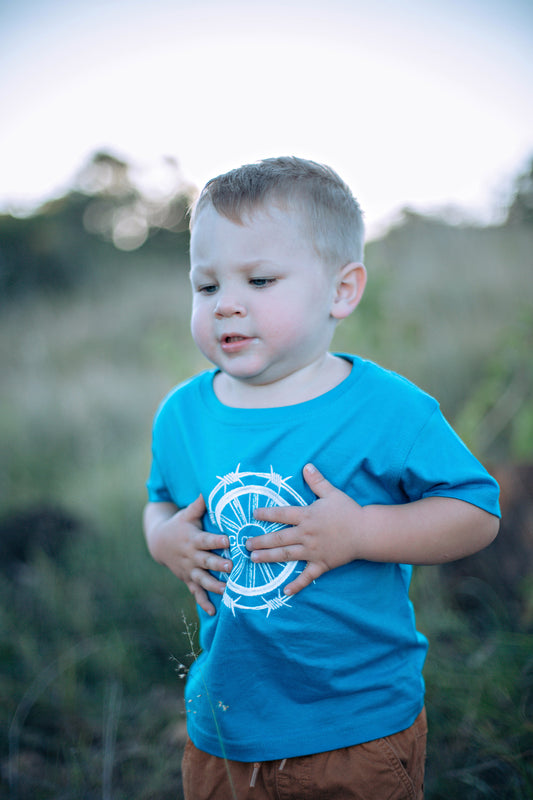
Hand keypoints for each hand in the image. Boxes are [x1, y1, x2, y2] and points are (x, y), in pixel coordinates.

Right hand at [145, 496, 232, 615]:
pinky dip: (204, 602)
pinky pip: (196, 592)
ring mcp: (189, 570)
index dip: (217, 541)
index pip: (207, 540)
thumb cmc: (180, 525)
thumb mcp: (187, 514)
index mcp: (193, 539)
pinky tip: (214, 612)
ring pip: (202, 579)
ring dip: (214, 585)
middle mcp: (191, 556)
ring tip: (226, 590)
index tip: (229, 540)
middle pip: (206, 561)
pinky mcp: (188, 580)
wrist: (159, 543)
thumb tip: (209, 489)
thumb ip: (200, 504)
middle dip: (218, 565)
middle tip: (231, 567)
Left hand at [247, 464, 361, 595]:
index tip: (254, 515)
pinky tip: (284, 592)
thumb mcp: (332, 493)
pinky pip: (307, 576)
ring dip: (269, 557)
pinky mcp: (321, 564)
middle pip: (279, 537)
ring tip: (254, 559)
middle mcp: (306, 534)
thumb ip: (317, 481)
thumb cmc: (349, 511)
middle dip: (261, 541)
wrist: (366, 532)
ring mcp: (313, 551)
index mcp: (307, 516)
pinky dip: (296, 585)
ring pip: (286, 555)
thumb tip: (307, 465)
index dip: (267, 513)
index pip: (283, 514)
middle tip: (246, 544)